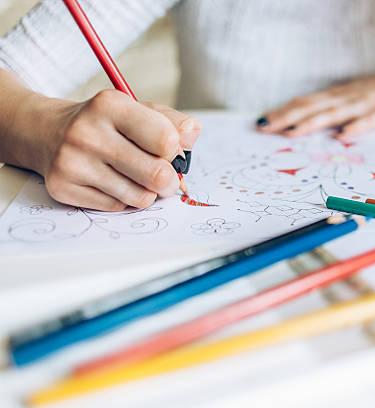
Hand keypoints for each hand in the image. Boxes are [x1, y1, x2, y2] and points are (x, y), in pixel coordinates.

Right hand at [32, 90, 200, 210]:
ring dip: (148, 192)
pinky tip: (114, 182)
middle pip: (157, 174)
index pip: (166, 140)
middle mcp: (87, 132)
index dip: (176, 152)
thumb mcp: (140, 111)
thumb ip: (173, 123)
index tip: (169, 151)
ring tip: (137, 177)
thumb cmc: (107, 123)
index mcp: (110, 105)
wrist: (48, 132)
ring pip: (140, 197)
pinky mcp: (63, 187)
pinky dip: (124, 199)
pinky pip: (117, 207)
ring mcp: (72, 162)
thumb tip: (193, 135)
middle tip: (165, 177)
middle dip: (169, 180)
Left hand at [256, 71, 374, 138]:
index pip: (306, 103)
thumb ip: (336, 108)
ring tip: (291, 133)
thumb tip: (313, 121)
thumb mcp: (357, 95)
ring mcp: (365, 104)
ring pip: (334, 115)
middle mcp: (347, 97)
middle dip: (286, 118)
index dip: (283, 112)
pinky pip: (369, 123)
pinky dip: (355, 129)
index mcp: (340, 95)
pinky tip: (342, 137)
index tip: (262, 121)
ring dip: (311, 124)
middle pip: (312, 107)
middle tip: (264, 128)